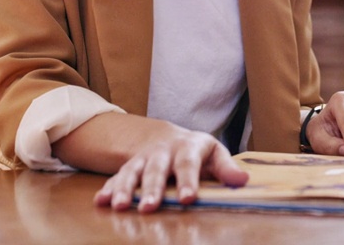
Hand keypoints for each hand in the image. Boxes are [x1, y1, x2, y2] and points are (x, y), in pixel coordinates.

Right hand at [88, 118, 247, 212]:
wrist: (167, 137)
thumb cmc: (196, 151)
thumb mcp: (214, 153)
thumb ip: (226, 168)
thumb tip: (243, 180)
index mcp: (187, 148)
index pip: (188, 164)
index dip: (188, 181)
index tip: (188, 198)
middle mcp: (163, 152)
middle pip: (156, 170)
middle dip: (152, 189)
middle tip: (149, 207)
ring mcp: (143, 159)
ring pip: (133, 172)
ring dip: (126, 189)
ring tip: (121, 207)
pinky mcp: (129, 167)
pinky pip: (116, 177)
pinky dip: (108, 189)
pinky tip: (101, 201)